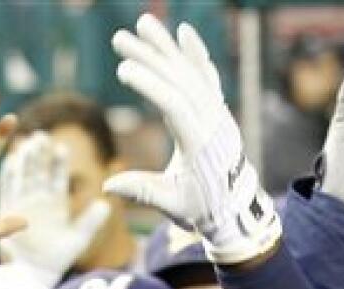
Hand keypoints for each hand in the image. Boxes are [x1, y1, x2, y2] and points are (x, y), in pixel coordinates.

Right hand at [0, 132, 111, 288]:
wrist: (34, 275)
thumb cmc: (57, 259)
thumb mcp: (78, 239)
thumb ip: (90, 221)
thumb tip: (106, 204)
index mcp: (56, 201)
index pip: (58, 176)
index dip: (59, 162)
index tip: (61, 146)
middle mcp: (38, 198)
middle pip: (38, 170)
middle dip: (39, 153)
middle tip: (40, 136)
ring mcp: (21, 202)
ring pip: (22, 176)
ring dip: (23, 160)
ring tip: (26, 144)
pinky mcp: (6, 211)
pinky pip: (6, 190)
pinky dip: (7, 177)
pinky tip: (9, 162)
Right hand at [103, 15, 279, 264]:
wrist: (236, 209)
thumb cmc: (202, 209)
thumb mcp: (172, 206)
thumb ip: (142, 192)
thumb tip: (107, 185)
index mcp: (200, 145)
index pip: (174, 106)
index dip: (150, 86)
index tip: (124, 70)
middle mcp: (213, 123)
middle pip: (180, 81)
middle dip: (150, 57)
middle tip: (120, 38)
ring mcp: (218, 114)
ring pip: (192, 73)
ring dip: (167, 48)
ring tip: (142, 24)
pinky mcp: (218, 111)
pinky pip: (208, 77)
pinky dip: (196, 53)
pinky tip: (183, 32)